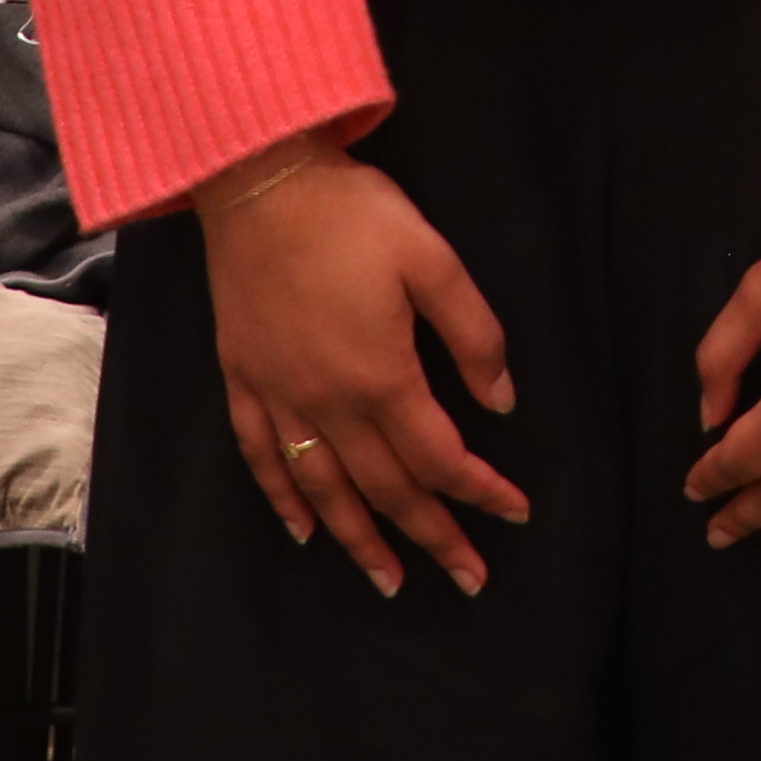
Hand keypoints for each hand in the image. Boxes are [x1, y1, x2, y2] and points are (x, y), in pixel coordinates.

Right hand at [193, 141, 523, 598]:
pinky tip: (303, 530)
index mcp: (382, 376)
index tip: (517, 513)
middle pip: (388, 489)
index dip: (482, 491)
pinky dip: (283, 501)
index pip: (441, 457)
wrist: (258, 180)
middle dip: (434, 537)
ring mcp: (281, 396)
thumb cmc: (352, 214)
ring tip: (390, 580)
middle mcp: (329, 403)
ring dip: (361, 541)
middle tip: (469, 578)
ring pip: (325, 490)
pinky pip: (262, 457)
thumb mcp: (432, 259)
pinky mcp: (244, 378)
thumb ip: (474, 334)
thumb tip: (502, 400)